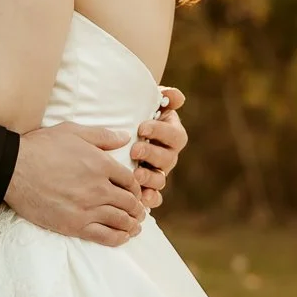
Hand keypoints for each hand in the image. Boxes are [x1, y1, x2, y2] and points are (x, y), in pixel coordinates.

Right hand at [6, 121, 145, 246]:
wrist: (14, 170)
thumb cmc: (40, 147)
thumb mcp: (72, 132)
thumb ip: (102, 136)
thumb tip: (125, 137)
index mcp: (101, 164)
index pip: (130, 180)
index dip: (136, 188)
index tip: (135, 192)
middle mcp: (99, 188)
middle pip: (129, 202)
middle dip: (137, 208)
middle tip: (139, 211)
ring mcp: (88, 209)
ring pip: (120, 220)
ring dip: (132, 224)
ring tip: (135, 226)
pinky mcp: (75, 225)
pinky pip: (105, 236)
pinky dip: (118, 238)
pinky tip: (123, 237)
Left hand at [131, 85, 186, 213]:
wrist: (119, 132)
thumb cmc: (135, 115)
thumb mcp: (148, 103)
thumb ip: (165, 98)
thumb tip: (177, 97)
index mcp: (172, 134)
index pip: (174, 135)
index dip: (160, 131)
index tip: (142, 127)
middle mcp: (168, 155)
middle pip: (168, 158)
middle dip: (152, 154)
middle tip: (135, 150)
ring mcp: (159, 173)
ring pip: (161, 179)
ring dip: (150, 178)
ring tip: (136, 175)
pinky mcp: (148, 188)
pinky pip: (154, 197)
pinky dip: (150, 199)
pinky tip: (141, 199)